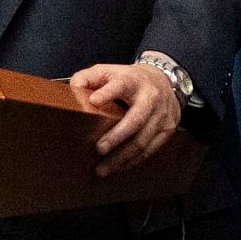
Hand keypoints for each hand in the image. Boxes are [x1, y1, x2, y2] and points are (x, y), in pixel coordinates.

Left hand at [69, 62, 179, 176]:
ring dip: (121, 157)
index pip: (121, 85)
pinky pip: (150, 149)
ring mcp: (161, 114)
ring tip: (102, 168)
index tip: (93, 101)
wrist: (164, 80)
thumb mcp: (108, 71)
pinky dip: (132, 161)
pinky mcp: (167, 129)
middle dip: (117, 136)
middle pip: (135, 119)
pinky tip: (118, 167)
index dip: (107, 93)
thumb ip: (87, 78)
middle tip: (99, 149)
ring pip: (142, 140)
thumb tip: (73, 91)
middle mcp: (150, 97)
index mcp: (133, 81)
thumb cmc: (129, 79)